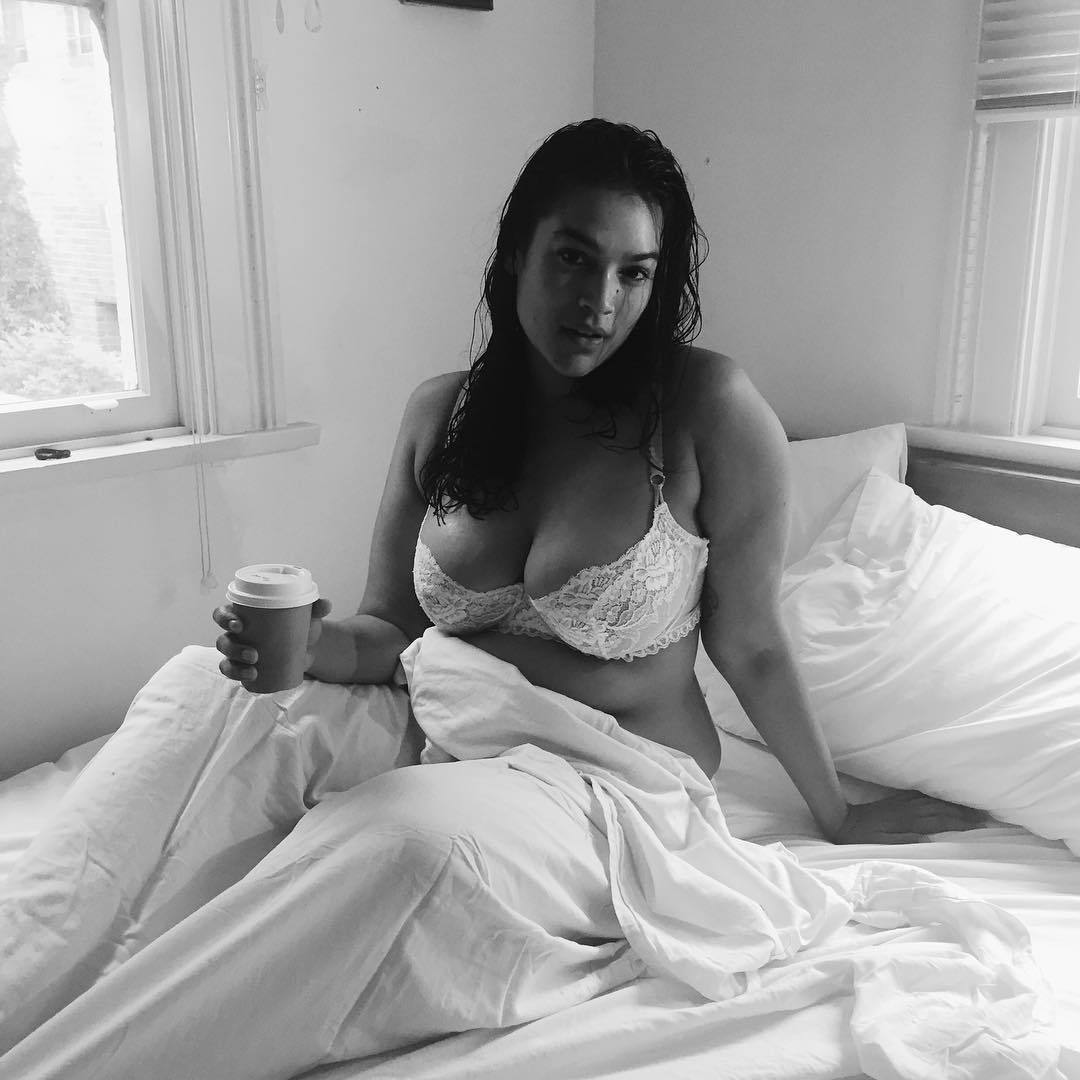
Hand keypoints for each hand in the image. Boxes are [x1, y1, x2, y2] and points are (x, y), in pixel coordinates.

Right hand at [212, 598, 332, 684]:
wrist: (308, 647)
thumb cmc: (299, 624)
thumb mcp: (306, 614)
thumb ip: (315, 607)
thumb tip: (326, 604)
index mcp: (244, 614)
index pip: (223, 614)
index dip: (224, 619)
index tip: (239, 624)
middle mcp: (237, 633)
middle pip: (223, 639)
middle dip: (233, 648)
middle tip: (254, 654)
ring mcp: (240, 652)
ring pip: (226, 658)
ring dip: (235, 665)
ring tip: (254, 668)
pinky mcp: (246, 667)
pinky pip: (234, 673)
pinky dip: (239, 676)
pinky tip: (252, 677)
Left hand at [831, 790, 989, 844]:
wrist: (842, 821)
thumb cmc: (862, 838)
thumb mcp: (882, 845)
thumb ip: (905, 842)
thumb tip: (928, 840)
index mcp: (908, 821)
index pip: (941, 820)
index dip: (962, 821)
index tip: (982, 823)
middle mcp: (909, 809)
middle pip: (942, 808)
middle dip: (965, 811)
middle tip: (987, 814)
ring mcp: (903, 803)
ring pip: (935, 801)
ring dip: (954, 803)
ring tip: (973, 806)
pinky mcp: (897, 801)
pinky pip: (923, 797)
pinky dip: (937, 797)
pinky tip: (944, 798)